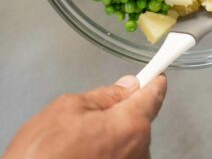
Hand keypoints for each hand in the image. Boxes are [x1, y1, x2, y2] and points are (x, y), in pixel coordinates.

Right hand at [3, 75, 166, 158]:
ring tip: (78, 143)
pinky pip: (121, 157)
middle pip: (139, 120)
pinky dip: (108, 152)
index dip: (153, 80)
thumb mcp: (68, 108)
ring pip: (128, 141)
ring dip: (112, 136)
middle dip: (121, 112)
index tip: (156, 73)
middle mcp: (139, 151)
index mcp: (131, 125)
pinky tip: (83, 155)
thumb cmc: (43, 154)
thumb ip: (104, 96)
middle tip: (90, 116)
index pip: (154, 94)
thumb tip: (127, 86)